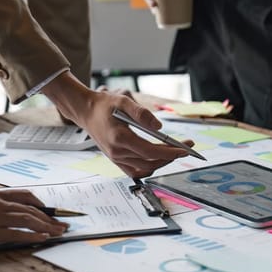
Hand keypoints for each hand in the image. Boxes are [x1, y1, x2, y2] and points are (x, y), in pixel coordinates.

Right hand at [0, 189, 68, 250]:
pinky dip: (32, 235)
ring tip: (57, 232)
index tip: (51, 212)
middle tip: (61, 224)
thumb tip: (17, 212)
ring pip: (27, 219)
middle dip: (49, 217)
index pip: (25, 195)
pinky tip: (42, 238)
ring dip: (45, 226)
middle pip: (30, 208)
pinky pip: (17, 233)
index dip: (41, 204)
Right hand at [42, 72, 193, 177]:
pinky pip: (136, 171)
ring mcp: (116, 158)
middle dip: (171, 156)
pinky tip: (159, 157)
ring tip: (174, 151)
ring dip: (161, 163)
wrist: (86, 112)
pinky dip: (149, 167)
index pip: (150, 151)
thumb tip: (159, 126)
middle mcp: (117, 152)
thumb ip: (142, 113)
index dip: (169, 152)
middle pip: (150, 162)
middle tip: (185, 147)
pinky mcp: (116, 160)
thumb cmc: (104, 105)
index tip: (184, 148)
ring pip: (144, 169)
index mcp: (119, 138)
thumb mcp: (123, 101)